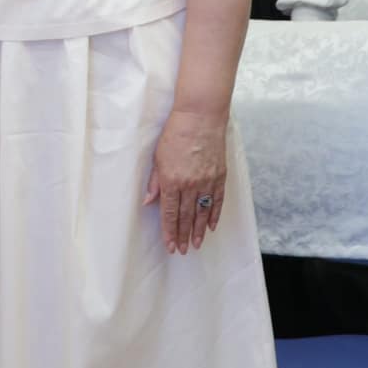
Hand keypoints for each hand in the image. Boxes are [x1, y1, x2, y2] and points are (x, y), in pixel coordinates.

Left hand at [144, 108, 228, 253]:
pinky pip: (217, 201)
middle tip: (184, 250)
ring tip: (197, 244)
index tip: (171, 245)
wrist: (200, 117)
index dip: (170, 231)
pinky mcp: (219, 176)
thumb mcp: (158, 157)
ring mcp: (206, 181)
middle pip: (186, 216)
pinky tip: (212, 226)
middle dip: (184, 235)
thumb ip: (155, 182)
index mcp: (171, 180)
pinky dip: (215, 215)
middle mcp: (189, 184)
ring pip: (203, 212)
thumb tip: (148, 202)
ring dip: (200, 230)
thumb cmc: (175, 133)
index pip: (169, 213)